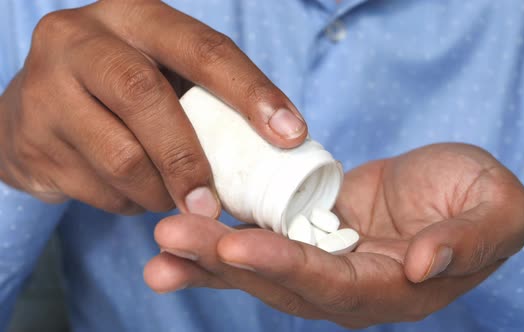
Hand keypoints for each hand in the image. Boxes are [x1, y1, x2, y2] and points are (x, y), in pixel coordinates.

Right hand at [0, 0, 305, 214]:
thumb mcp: (163, 73)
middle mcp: (81, 39)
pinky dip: (129, 203)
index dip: (250, 92)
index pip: (202, 48)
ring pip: (120, 156)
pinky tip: (133, 192)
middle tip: (215, 205)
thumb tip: (278, 143)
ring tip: (174, 198)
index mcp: (133, 16)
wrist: (35, 107)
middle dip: (189, 159)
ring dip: (159, 191)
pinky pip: (96, 188)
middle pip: (143, 94)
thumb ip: (208, 97)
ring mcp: (45, 88)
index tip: (291, 134)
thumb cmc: (123, 90)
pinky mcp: (30, 140)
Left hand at [144, 143, 523, 327]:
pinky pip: (262, 239)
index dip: (287, 269)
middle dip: (224, 264)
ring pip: (260, 268)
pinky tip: (182, 232)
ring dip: (207, 258)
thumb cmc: (482, 196)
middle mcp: (350, 286)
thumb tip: (420, 266)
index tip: (237, 248)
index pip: (333, 286)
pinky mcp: (308, 233)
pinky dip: (222, 238)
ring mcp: (324, 261)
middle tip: (169, 240)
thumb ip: (467, 242)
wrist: (454, 184)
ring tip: (158, 246)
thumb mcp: (497, 210)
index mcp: (393, 288)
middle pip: (281, 283)